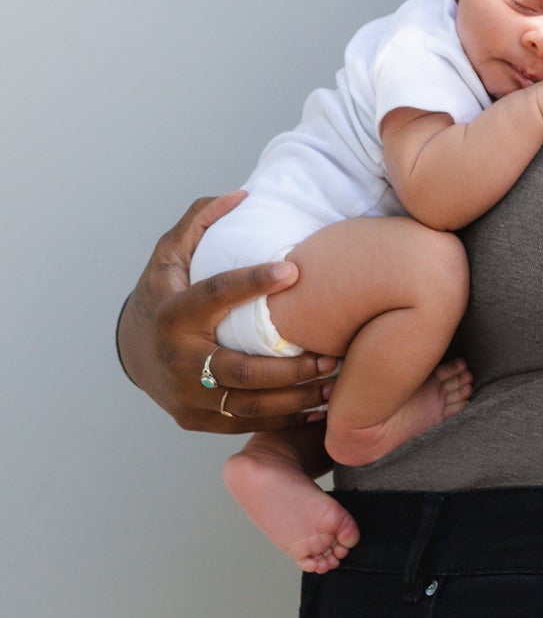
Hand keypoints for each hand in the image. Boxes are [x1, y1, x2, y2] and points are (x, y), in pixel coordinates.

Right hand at [117, 192, 338, 431]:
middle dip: (290, 368)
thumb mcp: (170, 253)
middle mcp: (176, 360)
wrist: (133, 351)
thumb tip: (241, 194)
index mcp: (171, 314)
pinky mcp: (195, 420)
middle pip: (240, 370)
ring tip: (334, 383)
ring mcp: (184, 396)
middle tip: (332, 355)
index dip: (252, 282)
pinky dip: (284, 418)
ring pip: (247, 406)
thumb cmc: (163, 294)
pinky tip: (318, 406)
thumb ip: (201, 221)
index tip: (293, 270)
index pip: (214, 295)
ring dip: (296, 398)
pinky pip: (245, 423)